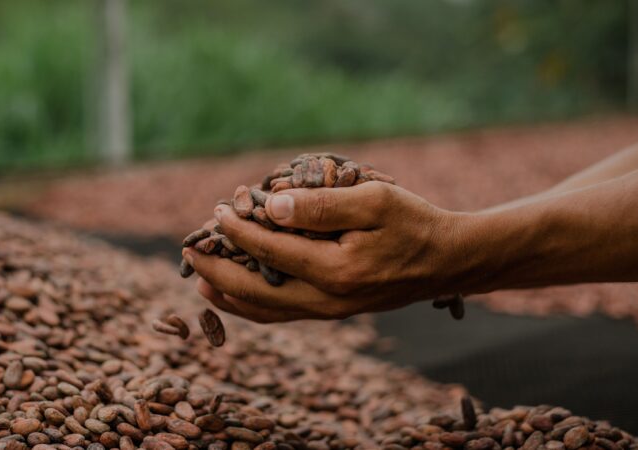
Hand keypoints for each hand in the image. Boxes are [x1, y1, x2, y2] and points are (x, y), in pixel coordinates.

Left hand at [183, 181, 477, 322]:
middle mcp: (327, 299)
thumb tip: (270, 206)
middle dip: (217, 269)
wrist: (448, 261)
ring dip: (228, 293)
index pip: (269, 250)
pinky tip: (236, 295)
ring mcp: (329, 310)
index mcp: (335, 270)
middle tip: (189, 250)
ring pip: (265, 310)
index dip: (237, 230)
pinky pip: (282, 314)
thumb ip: (321, 205)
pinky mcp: (333, 310)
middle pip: (255, 290)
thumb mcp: (375, 201)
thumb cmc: (415, 223)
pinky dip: (252, 305)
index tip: (217, 209)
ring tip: (199, 279)